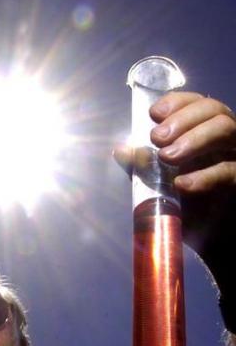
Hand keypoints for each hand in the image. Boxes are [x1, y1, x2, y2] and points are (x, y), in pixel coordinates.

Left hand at [114, 92, 235, 292]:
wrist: (212, 243)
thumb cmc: (187, 209)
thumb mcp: (158, 188)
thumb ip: (142, 170)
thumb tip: (121, 149)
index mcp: (203, 133)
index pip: (195, 103)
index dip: (176, 102)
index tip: (153, 114)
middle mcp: (224, 140)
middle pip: (213, 110)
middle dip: (182, 119)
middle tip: (157, 138)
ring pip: (226, 129)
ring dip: (194, 139)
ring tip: (168, 157)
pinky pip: (230, 170)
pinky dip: (205, 176)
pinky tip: (182, 185)